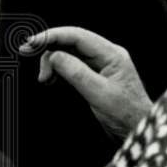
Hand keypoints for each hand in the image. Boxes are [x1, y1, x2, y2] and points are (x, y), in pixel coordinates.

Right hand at [20, 27, 152, 139]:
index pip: (77, 35)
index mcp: (111, 54)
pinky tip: (50, 79)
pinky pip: (71, 65)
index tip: (33, 42)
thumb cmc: (127, 115)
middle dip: (49, 49)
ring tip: (43, 78)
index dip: (52, 36)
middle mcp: (106, 55)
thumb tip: (55, 56)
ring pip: (68, 53)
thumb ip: (76, 73)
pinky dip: (57, 71)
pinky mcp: (94, 75)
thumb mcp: (100, 94)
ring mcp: (100, 65)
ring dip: (52, 62)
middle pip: (70, 42)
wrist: (137, 131)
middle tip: (29, 56)